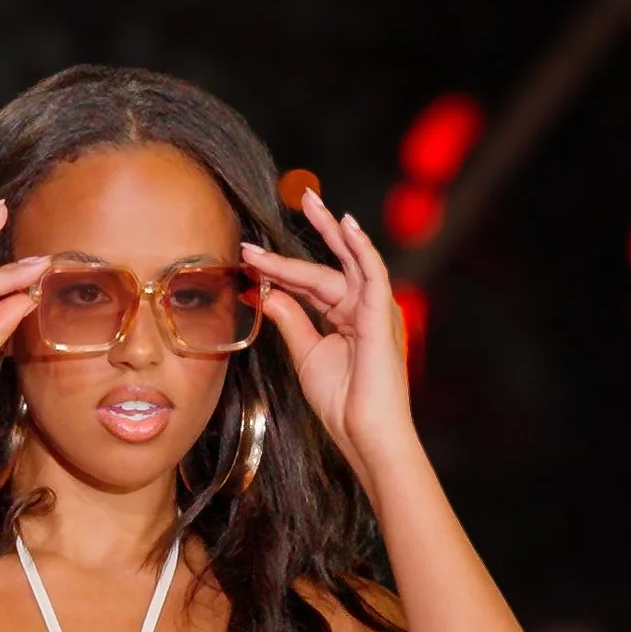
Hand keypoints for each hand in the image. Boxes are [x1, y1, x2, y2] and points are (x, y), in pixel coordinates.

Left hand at [238, 186, 412, 468]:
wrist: (364, 433)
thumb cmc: (342, 403)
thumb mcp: (307, 354)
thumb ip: (291, 318)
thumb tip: (267, 291)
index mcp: (346, 318)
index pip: (310, 284)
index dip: (280, 269)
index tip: (248, 257)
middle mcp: (363, 308)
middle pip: (330, 265)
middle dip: (308, 235)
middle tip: (296, 198)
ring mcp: (375, 310)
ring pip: (347, 262)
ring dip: (329, 230)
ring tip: (311, 200)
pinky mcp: (382, 315)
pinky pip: (373, 272)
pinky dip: (360, 247)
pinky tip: (345, 224)